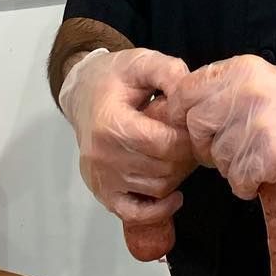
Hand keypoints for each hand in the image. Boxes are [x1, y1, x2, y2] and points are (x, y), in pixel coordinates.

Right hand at [59, 47, 194, 259]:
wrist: (83, 93)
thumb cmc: (114, 78)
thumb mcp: (141, 62)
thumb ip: (169, 72)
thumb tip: (191, 94)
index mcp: (110, 124)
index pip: (164, 145)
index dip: (188, 137)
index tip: (192, 125)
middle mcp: (102, 156)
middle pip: (164, 169)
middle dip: (186, 155)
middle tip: (189, 138)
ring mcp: (101, 178)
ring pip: (157, 189)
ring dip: (176, 174)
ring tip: (175, 152)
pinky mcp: (103, 193)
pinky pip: (136, 214)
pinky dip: (159, 209)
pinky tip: (173, 195)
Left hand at [162, 54, 275, 199]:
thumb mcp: (263, 82)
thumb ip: (225, 90)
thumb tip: (184, 107)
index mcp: (242, 70)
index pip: (187, 90)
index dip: (182, 113)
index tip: (192, 127)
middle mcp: (246, 92)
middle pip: (195, 124)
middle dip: (206, 145)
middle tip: (228, 152)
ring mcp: (258, 123)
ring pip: (217, 156)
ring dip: (232, 167)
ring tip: (258, 160)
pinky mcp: (270, 155)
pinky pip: (238, 179)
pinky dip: (247, 185)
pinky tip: (265, 176)